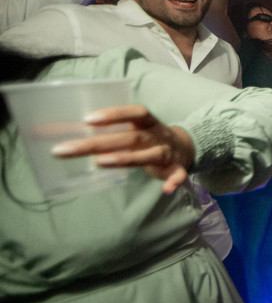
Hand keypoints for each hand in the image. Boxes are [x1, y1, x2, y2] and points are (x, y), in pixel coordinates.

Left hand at [50, 104, 196, 193]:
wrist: (186, 147)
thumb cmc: (148, 137)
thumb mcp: (132, 129)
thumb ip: (105, 130)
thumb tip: (55, 130)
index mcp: (147, 123)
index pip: (134, 113)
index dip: (114, 115)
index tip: (88, 120)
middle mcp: (157, 135)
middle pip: (129, 138)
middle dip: (97, 143)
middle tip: (66, 149)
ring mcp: (167, 152)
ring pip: (150, 155)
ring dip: (127, 158)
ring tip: (100, 163)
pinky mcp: (176, 168)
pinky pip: (178, 174)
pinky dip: (174, 181)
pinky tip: (166, 189)